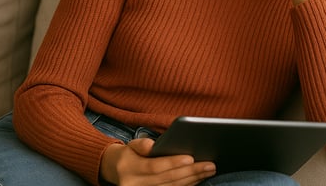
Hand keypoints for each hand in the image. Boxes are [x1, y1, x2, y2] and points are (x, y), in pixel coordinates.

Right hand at [101, 139, 215, 185]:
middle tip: (209, 164)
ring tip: (209, 170)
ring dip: (193, 180)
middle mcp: (134, 185)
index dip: (173, 163)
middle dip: (190, 172)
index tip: (191, 158)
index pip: (154, 167)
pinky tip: (199, 179)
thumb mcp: (131, 145)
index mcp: (129, 168)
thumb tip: (153, 146)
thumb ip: (141, 144)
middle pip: (167, 179)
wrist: (116, 171)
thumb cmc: (129, 155)